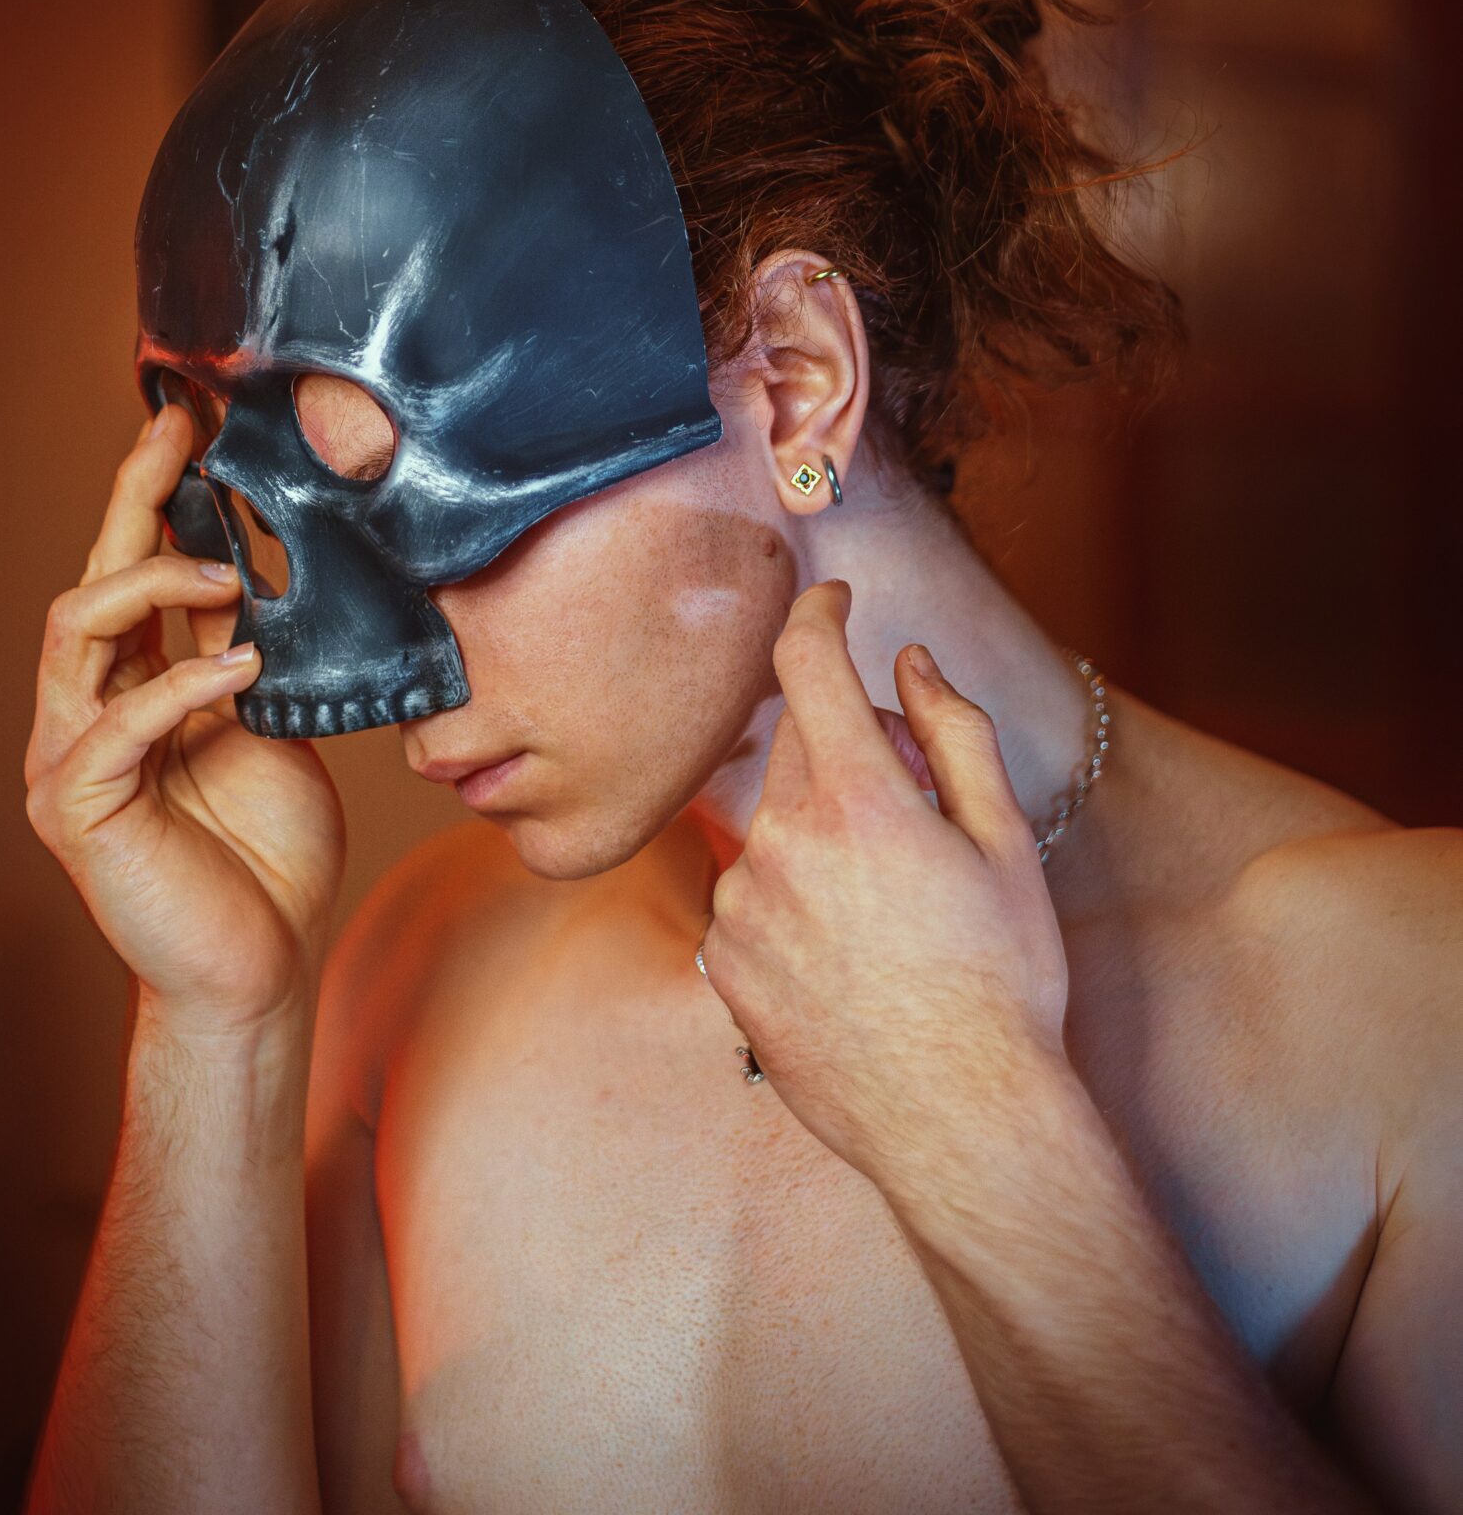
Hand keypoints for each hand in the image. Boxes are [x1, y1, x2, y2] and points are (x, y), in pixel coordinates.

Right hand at [23, 404, 346, 1042]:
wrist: (261, 967)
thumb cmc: (269, 853)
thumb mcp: (268, 722)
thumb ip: (246, 649)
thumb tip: (261, 560)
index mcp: (131, 688)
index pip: (128, 571)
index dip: (151, 495)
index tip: (188, 424)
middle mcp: (86, 713)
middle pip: (90, 580)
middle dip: (132, 499)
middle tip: (180, 436)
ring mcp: (71, 759)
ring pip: (76, 631)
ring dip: (152, 584)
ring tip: (228, 572)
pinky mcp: (79, 809)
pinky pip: (116, 724)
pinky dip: (183, 685)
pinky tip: (244, 669)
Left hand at [698, 580, 1071, 1192]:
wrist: (960, 1125)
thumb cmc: (1001, 983)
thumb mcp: (1004, 844)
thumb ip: (952, 731)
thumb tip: (909, 661)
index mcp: (857, 800)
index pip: (807, 661)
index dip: (817, 612)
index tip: (832, 600)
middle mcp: (780, 842)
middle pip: (796, 743)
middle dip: (847, 748)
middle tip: (914, 808)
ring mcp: (740, 907)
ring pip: (775, 825)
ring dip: (819, 834)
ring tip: (889, 916)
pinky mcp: (721, 964)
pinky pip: (751, 896)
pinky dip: (791, 900)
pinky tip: (848, 957)